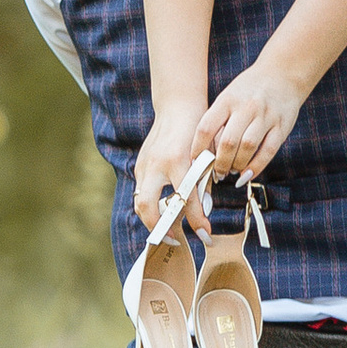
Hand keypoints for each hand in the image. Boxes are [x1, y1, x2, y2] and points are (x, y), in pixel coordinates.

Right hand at [134, 107, 211, 237]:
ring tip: (170, 230)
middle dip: (160, 229)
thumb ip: (202, 184)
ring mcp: (144, 164)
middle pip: (148, 207)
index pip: (186, 200)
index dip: (197, 221)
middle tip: (176, 241)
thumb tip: (202, 212)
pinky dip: (151, 206)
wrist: (177, 106)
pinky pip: (142, 192)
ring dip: (153, 220)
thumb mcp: (206, 156)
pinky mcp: (140, 164)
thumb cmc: (198, 130)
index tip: (206, 236)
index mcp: (177, 160)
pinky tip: (164, 211)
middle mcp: (157, 164)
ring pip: (140, 202)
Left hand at [198, 60, 303, 189]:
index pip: (206, 127)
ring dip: (236, 165)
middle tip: (216, 173)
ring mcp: (265, 117)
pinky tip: (246, 174)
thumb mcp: (229, 96)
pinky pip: (268, 151)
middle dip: (219, 163)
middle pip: (228, 142)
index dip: (198, 149)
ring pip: (247, 147)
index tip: (195, 162)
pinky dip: (256, 167)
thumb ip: (218, 120)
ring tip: (231, 171)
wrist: (282, 74)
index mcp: (228, 99)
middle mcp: (246, 107)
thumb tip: (205, 152)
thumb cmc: (249, 89)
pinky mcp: (281, 126)